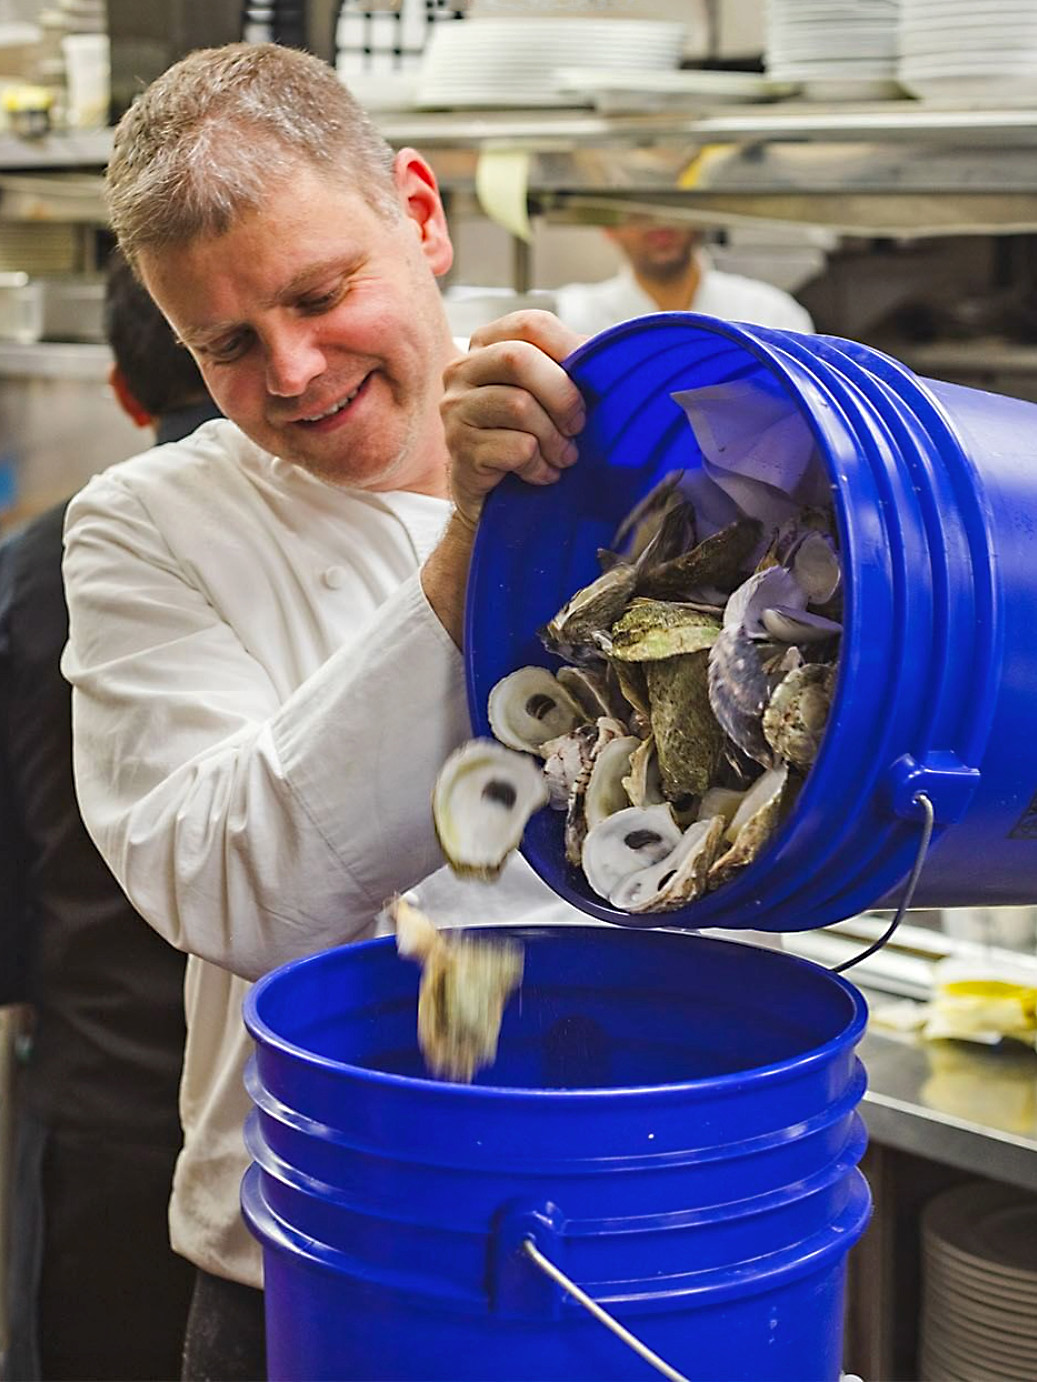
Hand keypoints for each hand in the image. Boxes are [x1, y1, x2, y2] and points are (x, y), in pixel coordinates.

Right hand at [440, 310, 587, 529]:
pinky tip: (542, 473)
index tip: (592, 379)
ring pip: (518, 406)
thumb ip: (569, 367)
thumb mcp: (545, 394)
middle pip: (519, 360)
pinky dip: (541, 465)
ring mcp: (455, 410)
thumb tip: (609, 353)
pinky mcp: (460, 449)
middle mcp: (462, 371)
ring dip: (554, 438)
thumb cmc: (525, 435)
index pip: (530, 324)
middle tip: (578, 426)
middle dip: (562, 396)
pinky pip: (515, 448)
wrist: (491, 495)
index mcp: (487, 345)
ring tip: (563, 456)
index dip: (569, 348)